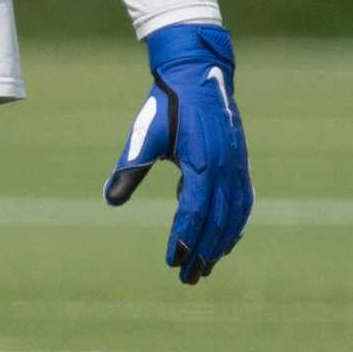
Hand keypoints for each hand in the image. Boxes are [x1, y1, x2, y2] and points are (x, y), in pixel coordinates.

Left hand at [104, 24, 252, 284]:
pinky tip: (224, 241)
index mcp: (202, 162)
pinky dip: (235, 226)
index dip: (184, 239)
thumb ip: (130, 168)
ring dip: (220, 244)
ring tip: (205, 267)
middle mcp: (225, 168)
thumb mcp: (145, 135)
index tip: (172, 261)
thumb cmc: (167, 104)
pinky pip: (243, 203)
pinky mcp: (240, 164)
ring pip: (234, 216)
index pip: (194, 212)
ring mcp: (237, 166)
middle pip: (217, 221)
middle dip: (202, 252)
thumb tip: (110, 200)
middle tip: (187, 278)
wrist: (198, 73)